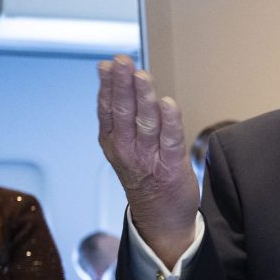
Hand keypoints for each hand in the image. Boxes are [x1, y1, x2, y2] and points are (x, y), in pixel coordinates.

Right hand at [96, 54, 196, 266]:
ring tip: (142, 76)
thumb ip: (122, 115)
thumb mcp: (124, 146)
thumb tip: (116, 77)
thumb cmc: (146, 175)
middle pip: (123, 112)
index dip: (107, 85)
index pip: (108, 109)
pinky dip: (169, 122)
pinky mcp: (171, 167)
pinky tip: (168, 104)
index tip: (108, 63)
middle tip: (122, 62)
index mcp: (113, 142)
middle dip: (122, 84)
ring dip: (143, 98)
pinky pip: (170, 141)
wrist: (160, 217)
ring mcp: (148, 159)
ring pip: (144, 123)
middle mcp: (127, 149)